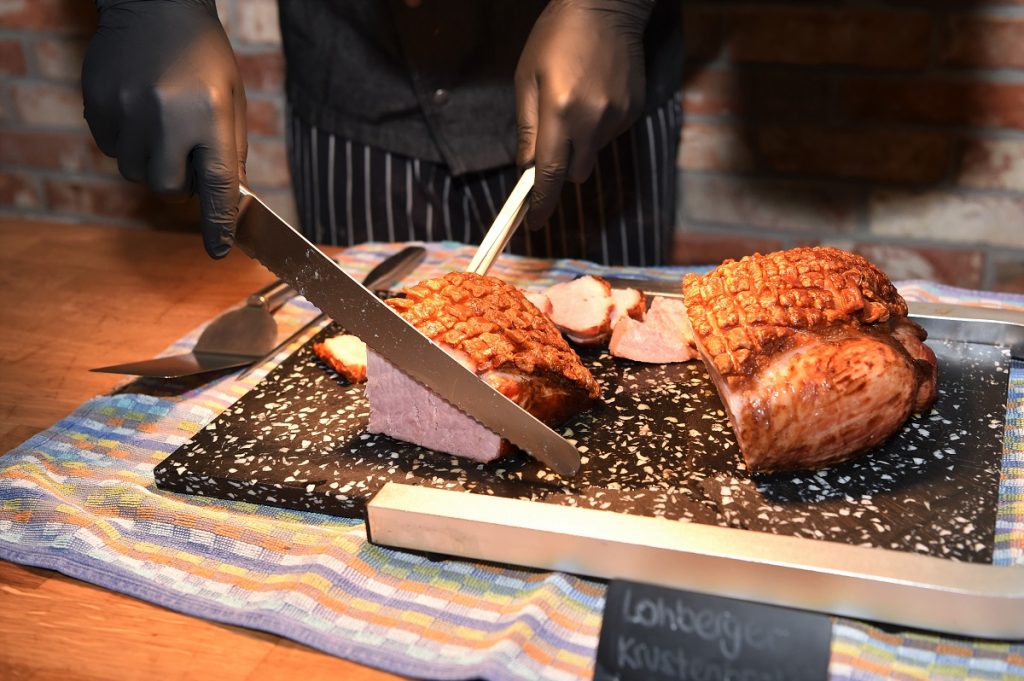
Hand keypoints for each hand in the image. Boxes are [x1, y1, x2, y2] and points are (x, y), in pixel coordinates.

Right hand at [82, 0, 246, 257]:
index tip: (219, 250)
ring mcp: (126, 109)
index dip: (218, 223)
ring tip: (162, 125)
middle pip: (165, 187)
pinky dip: (127, 142)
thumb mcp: (231, 101)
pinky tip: (139, 112)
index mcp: (208, 114)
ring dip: (151, 161)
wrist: (155, 7)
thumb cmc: (204, 57)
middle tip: (186, 154)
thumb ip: (229, 151)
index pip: (217, 185)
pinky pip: (111, 148)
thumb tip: (225, 202)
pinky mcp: (97, 103)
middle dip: (177, 182)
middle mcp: (165, 115)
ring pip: (135, 172)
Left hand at [515, 0, 652, 229]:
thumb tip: (525, 168)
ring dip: (580, 146)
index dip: (540, 203)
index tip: (533, 224)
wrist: (606, 6)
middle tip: (551, 141)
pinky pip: (610, 136)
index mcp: (560, 112)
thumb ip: (527, 127)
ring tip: (574, 106)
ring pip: (593, 155)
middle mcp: (592, 120)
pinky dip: (598, 128)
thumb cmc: (556, 37)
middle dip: (560, 169)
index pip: (549, 173)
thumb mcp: (527, 78)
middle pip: (575, 173)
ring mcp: (617, 117)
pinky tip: (594, 97)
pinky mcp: (633, 111)